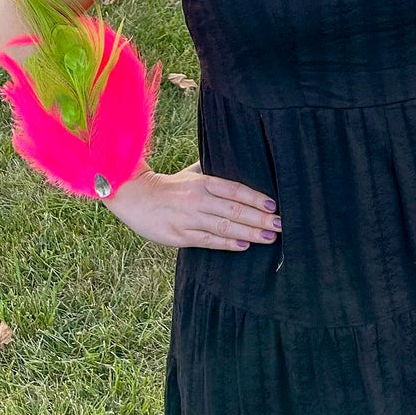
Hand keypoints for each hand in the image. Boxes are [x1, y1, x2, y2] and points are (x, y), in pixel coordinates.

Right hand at [104, 163, 281, 250]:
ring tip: (270, 237)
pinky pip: (208, 240)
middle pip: (234, 210)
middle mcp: (197, 199)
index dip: (255, 198)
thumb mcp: (190, 174)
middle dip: (260, 218)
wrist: (133, 197)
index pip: (234, 190)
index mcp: (202, 182)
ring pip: (225, 226)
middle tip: (283, 224)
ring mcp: (188, 218)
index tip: (275, 205)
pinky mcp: (179, 235)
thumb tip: (239, 170)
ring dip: (250, 232)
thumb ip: (212, 173)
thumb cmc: (167, 186)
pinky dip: (227, 243)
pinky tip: (244, 245)